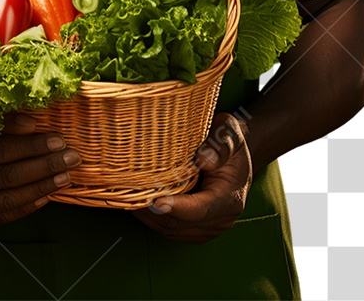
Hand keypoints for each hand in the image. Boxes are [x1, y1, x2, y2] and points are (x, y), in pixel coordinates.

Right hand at [0, 113, 80, 230]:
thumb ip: (0, 123)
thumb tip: (32, 123)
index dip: (31, 146)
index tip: (59, 140)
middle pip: (8, 176)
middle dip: (45, 166)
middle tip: (72, 157)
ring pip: (9, 199)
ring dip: (42, 187)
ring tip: (66, 176)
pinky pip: (4, 216)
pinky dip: (28, 205)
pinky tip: (47, 194)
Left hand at [132, 111, 252, 242]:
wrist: (235, 153)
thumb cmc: (229, 139)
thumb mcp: (229, 132)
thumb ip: (221, 145)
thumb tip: (204, 160)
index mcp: (230, 197)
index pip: (200, 209)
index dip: (176, 208)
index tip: (154, 200)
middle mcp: (221, 218)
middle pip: (181, 224)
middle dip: (154, 213)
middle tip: (129, 195)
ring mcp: (209, 226)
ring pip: (172, 231)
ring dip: (150, 218)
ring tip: (128, 199)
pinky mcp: (198, 228)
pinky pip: (172, 230)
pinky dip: (154, 219)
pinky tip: (139, 204)